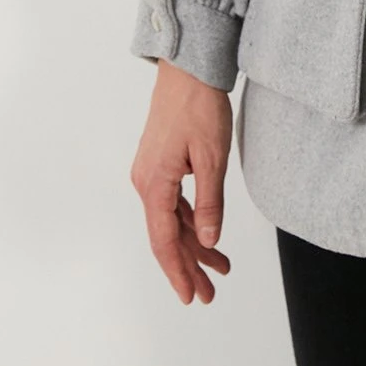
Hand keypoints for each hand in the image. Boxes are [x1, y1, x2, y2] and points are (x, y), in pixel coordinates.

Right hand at [130, 58, 233, 303]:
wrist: (188, 69)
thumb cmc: (199, 107)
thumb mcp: (212, 158)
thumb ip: (209, 203)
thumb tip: (208, 241)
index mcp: (154, 184)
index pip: (164, 241)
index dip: (178, 272)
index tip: (191, 296)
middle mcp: (146, 182)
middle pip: (167, 236)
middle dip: (189, 267)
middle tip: (210, 293)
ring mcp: (152, 173)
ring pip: (172, 221)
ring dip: (194, 245)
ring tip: (219, 268)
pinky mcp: (161, 164)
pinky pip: (174, 203)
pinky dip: (192, 222)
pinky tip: (207, 236)